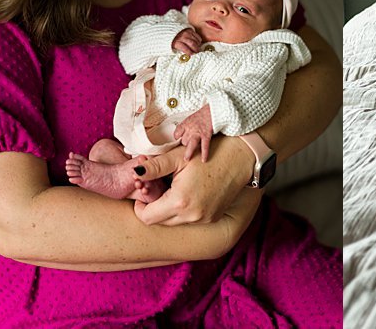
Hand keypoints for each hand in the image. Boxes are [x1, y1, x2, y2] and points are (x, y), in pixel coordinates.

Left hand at [132, 132, 254, 225]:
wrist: (242, 157)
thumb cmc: (209, 154)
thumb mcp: (177, 158)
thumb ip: (153, 167)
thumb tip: (134, 172)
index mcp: (180, 202)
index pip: (147, 217)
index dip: (140, 206)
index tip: (144, 192)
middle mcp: (192, 216)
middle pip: (159, 221)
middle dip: (153, 207)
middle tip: (157, 187)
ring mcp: (204, 219)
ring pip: (174, 221)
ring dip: (168, 209)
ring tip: (174, 188)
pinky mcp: (213, 218)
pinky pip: (190, 219)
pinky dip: (184, 210)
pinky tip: (189, 192)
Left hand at [171, 27, 204, 55]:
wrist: (170, 30)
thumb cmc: (171, 40)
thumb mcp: (172, 46)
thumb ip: (179, 51)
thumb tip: (186, 56)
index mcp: (177, 42)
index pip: (185, 49)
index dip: (190, 53)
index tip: (192, 55)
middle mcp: (182, 37)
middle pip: (192, 44)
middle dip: (196, 49)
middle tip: (197, 52)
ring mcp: (187, 33)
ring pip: (195, 40)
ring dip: (198, 45)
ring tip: (198, 48)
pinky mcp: (190, 30)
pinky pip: (197, 35)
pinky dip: (199, 40)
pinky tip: (198, 42)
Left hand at [172, 104, 213, 162]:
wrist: (213, 110)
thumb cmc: (202, 115)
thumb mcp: (190, 118)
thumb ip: (184, 127)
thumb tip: (179, 136)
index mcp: (185, 124)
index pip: (176, 134)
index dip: (178, 138)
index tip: (179, 140)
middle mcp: (190, 128)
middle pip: (184, 141)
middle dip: (186, 144)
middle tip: (189, 145)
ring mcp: (198, 132)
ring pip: (191, 144)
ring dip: (188, 152)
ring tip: (187, 159)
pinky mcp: (206, 135)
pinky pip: (205, 145)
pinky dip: (204, 153)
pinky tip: (203, 159)